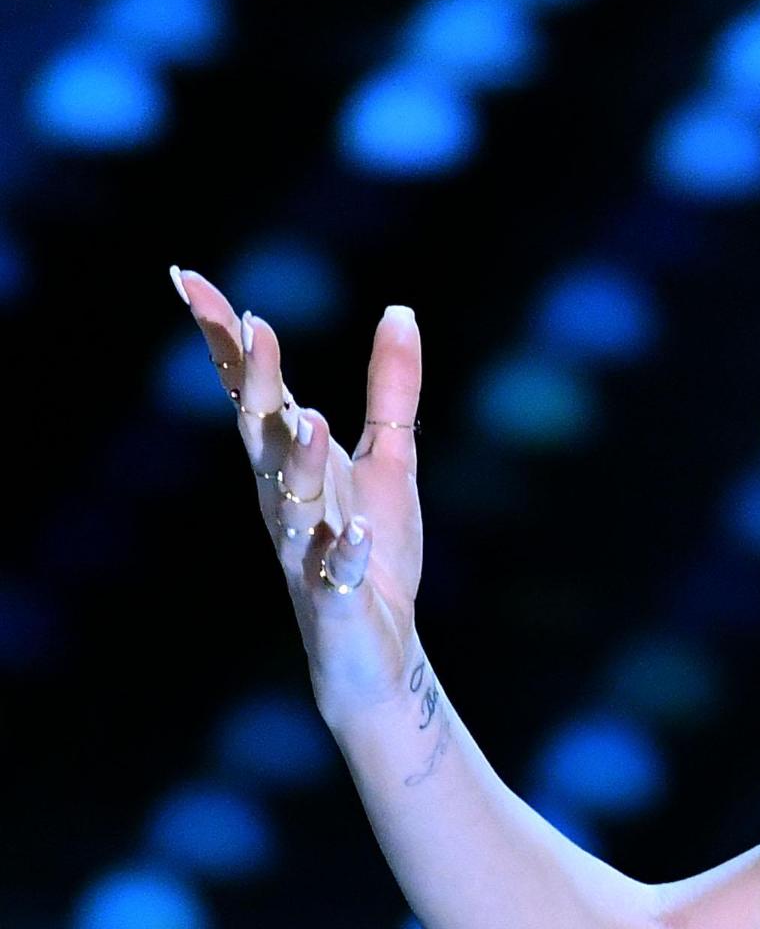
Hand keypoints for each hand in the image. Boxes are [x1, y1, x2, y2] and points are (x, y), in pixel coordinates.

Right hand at [172, 265, 427, 719]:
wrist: (377, 648)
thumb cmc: (371, 549)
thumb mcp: (389, 458)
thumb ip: (390, 388)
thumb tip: (398, 310)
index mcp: (289, 462)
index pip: (252, 392)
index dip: (223, 340)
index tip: (191, 280)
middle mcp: (284, 500)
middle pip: (263, 436)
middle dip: (259, 384)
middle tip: (255, 327)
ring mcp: (306, 550)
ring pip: (295, 502)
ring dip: (301, 461)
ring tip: (311, 418)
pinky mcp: (337, 597)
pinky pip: (337, 573)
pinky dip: (344, 550)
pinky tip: (354, 530)